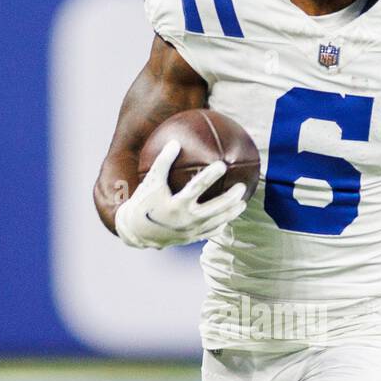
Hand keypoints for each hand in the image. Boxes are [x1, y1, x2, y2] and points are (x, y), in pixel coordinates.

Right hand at [114, 138, 246, 249]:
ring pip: (216, 223)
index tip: (222, 165)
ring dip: (232, 213)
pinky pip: (210, 233)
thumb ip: (162, 162)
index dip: (210, 176)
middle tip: (242, 187)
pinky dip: (221, 225)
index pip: (197, 188)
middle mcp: (185, 220)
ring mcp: (190, 232)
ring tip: (243, 203)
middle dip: (230, 199)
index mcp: (176, 205)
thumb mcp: (150, 182)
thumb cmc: (143, 202)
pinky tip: (229, 218)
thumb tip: (175, 142)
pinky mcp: (190, 239)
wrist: (136, 231)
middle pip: (214, 209)